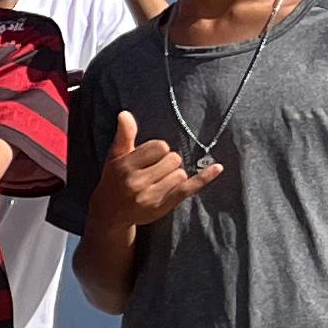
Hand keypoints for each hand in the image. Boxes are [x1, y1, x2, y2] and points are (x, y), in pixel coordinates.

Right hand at [90, 110, 222, 232]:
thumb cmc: (115, 180)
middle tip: (153, 172)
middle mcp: (137, 182)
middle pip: (173, 159)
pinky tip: (217, 168)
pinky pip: (188, 188)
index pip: (160, 147)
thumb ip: (124, 135)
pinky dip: (204, 178)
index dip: (158, 150)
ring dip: (174, 175)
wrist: (110, 213)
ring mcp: (151, 197)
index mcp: (125, 166)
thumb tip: (125, 113)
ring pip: (181, 173)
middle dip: (167, 162)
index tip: (149, 158)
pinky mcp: (163, 206)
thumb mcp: (115, 157)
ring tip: (157, 182)